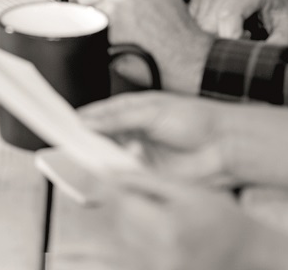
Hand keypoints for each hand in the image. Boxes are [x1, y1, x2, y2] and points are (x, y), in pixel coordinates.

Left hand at [76, 0, 214, 94]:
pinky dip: (101, 33)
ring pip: (87, 8)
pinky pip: (92, 25)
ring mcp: (116, 1)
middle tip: (120, 17)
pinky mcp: (110, 23)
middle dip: (97, 4)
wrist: (184, 51)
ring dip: (98, 19)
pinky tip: (121, 36)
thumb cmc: (171, 21)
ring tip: (123, 27)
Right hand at [77, 92, 236, 186]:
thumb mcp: (151, 112)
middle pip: (99, 139)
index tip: (63, 126)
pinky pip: (126, 176)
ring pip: (110, 158)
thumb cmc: (195, 119)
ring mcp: (139, 154)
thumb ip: (118, 118)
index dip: (80, 121)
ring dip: (105, 158)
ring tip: (101, 154)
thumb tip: (88, 121)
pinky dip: (120, 173)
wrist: (224, 147)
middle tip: (73, 145)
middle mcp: (131, 132)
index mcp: (130, 110)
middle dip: (87, 142)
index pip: (97, 115)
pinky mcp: (148, 175)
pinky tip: (123, 165)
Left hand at [95, 170, 258, 269]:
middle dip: (124, 205)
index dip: (114, 187)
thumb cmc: (222, 217)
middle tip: (143, 196)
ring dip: (130, 224)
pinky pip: (135, 256)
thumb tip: (110, 174)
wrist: (249, 253)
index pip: (121, 203)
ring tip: (157, 216)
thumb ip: (145, 181)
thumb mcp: (186, 190)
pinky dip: (137, 243)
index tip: (115, 179)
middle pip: (120, 223)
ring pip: (124, 241)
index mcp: (168, 228)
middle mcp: (161, 255)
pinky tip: (158, 234)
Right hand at [189, 0, 287, 42]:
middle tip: (242, 40)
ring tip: (234, 34)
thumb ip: (281, 43)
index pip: (229, 13)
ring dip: (211, 37)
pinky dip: (202, 32)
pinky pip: (192, 21)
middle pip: (210, 23)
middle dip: (221, 41)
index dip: (230, 36)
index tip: (240, 47)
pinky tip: (220, 30)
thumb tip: (265, 62)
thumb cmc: (279, 7)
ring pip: (198, 24)